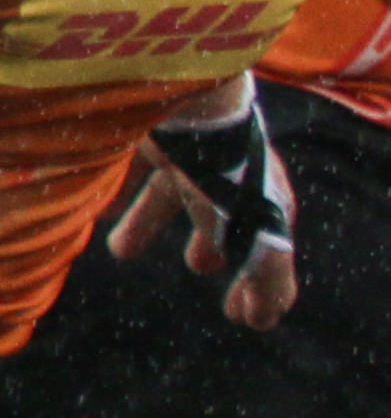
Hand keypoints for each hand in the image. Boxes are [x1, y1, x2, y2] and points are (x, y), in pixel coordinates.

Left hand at [103, 84, 298, 328]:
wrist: (190, 98)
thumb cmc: (230, 175)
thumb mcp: (260, 237)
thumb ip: (269, 278)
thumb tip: (267, 319)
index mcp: (265, 200)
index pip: (267, 250)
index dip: (258, 286)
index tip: (240, 316)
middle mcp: (230, 175)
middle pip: (220, 218)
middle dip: (211, 246)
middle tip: (200, 269)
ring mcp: (188, 153)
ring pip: (167, 195)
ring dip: (146, 224)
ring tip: (119, 251)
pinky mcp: (150, 134)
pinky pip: (129, 169)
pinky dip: (114, 192)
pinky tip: (94, 211)